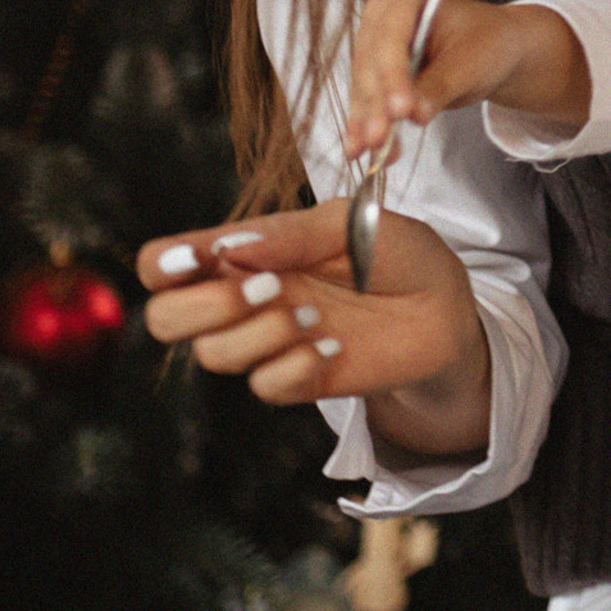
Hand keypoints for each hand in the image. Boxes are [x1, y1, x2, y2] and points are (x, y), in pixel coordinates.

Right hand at [139, 199, 490, 458]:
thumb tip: (225, 249)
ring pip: (213, 355)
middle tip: (268, 288)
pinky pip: (263, 386)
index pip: (163, 262)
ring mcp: (267, 341)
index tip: (198, 259)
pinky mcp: (297, 379)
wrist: (447, 306)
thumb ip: (288, 234)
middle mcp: (244, 298)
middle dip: (203, 306)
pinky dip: (295, 366)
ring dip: (262, 333)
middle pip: (165, 318)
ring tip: (315, 314)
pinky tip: (333, 346)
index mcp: (245, 252)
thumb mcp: (350, 223)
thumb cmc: (397, 254)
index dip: (163, 263)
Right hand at [346, 0, 587, 157]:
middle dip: (375, 104)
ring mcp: (375, 46)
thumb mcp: (472, 62)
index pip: (391, 37)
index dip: (393, 75)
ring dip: (366, 121)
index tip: (400, 109)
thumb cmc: (489, 43)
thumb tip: (415, 114)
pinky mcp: (375, 73)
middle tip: (380, 138)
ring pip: (364, 87)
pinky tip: (362, 150)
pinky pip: (368, 101)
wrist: (496, 51)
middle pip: (371, 64)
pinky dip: (367, 125)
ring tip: (370, 150)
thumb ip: (441, 85)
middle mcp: (382, 18)